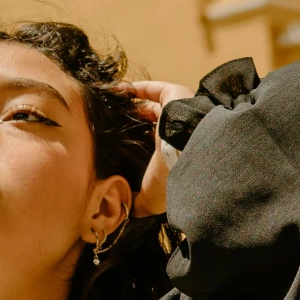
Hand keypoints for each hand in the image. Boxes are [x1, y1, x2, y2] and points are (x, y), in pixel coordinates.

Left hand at [121, 79, 191, 216]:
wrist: (191, 152)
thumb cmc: (172, 176)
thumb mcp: (151, 198)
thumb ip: (138, 203)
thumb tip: (123, 211)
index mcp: (173, 156)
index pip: (155, 150)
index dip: (137, 148)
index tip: (115, 149)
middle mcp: (176, 133)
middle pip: (152, 126)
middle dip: (132, 126)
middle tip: (109, 127)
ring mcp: (177, 112)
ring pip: (151, 106)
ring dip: (131, 107)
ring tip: (109, 108)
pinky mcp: (175, 95)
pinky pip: (152, 89)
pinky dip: (134, 89)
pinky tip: (114, 91)